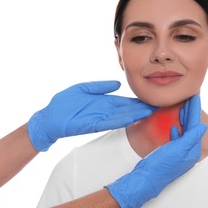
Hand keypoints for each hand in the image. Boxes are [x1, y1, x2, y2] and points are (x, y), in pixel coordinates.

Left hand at [27, 80, 156, 150]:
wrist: (50, 117)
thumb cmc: (65, 103)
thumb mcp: (84, 89)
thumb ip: (101, 86)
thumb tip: (118, 83)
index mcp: (103, 102)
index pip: (123, 102)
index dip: (136, 101)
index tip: (148, 99)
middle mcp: (104, 111)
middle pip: (126, 109)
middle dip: (140, 108)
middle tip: (156, 106)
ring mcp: (100, 118)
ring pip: (122, 116)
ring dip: (135, 114)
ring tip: (149, 111)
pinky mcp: (94, 124)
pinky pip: (111, 122)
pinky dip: (122, 120)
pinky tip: (133, 117)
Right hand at [107, 94, 205, 207]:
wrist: (146, 179)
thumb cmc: (160, 165)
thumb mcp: (177, 149)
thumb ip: (191, 137)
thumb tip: (203, 126)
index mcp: (192, 151)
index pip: (196, 126)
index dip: (195, 111)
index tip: (195, 97)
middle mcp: (188, 153)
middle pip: (192, 129)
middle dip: (191, 114)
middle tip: (190, 99)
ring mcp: (180, 155)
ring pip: (185, 133)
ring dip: (185, 121)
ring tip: (184, 109)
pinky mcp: (172, 156)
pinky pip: (178, 139)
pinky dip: (178, 132)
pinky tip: (174, 128)